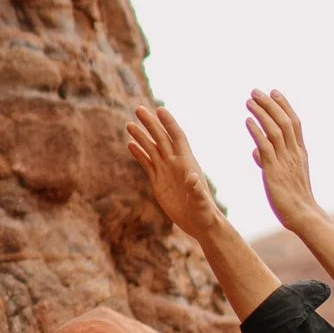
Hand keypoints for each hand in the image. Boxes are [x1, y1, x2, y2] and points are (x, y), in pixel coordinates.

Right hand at [126, 103, 225, 244]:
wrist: (199, 224)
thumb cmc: (204, 213)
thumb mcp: (201, 203)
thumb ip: (197, 191)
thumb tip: (192, 178)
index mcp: (187, 163)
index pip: (177, 137)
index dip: (169, 123)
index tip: (159, 110)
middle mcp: (176, 163)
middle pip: (161, 138)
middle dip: (150, 124)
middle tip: (138, 109)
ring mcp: (166, 172)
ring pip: (152, 149)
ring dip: (141, 137)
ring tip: (129, 125)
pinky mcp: (158, 182)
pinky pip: (147, 164)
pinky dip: (139, 154)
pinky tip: (130, 144)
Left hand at [245, 89, 320, 234]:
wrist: (302, 215)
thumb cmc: (293, 199)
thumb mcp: (282, 176)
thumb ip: (268, 161)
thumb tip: (255, 151)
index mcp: (299, 153)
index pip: (293, 123)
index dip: (284, 106)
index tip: (274, 92)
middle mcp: (294, 153)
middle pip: (284, 121)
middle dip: (270, 104)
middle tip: (256, 91)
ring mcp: (285, 160)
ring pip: (274, 130)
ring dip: (261, 113)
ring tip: (249, 101)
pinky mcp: (274, 170)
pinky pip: (265, 146)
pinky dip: (256, 132)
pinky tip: (247, 121)